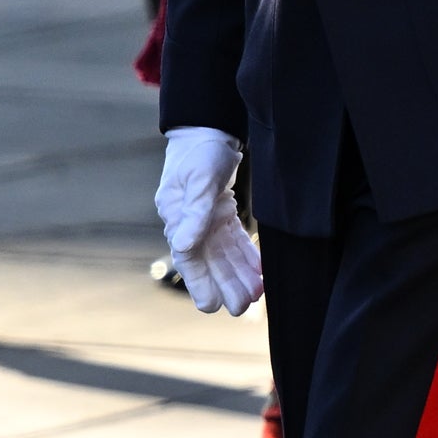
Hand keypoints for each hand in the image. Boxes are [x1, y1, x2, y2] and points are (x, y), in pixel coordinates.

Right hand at [153, 126, 261, 314]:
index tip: (211, 306)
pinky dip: (245, 257)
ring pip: (222, 255)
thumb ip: (194, 212)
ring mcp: (205, 220)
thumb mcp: (199, 179)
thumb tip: (182, 245)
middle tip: (243, 308)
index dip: (199, 282)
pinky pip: (233, 241)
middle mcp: (189, 223)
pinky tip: (259, 272)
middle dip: (224, 285)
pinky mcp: (220, 214)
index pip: (187, 256)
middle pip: (207, 261)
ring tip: (256, 296)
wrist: (209, 129)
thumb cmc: (200, 151)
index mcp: (177, 216)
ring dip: (237, 275)